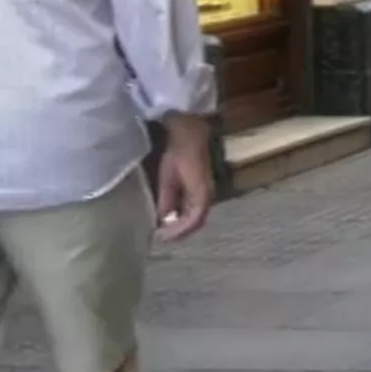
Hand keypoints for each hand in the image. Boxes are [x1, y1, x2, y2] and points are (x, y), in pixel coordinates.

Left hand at [154, 114, 214, 242]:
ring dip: (184, 226)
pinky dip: (186, 217)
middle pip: (198, 221)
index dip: (179, 231)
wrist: (191, 133)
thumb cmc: (178, 153)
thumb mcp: (168, 177)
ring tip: (167, 230)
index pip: (193, 220)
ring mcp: (207, 190)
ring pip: (198, 216)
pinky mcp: (202, 187)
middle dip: (182, 232)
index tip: (163, 237)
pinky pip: (197, 208)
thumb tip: (163, 221)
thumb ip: (167, 200)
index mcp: (201, 193)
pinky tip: (173, 216)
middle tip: (163, 238)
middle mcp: (208, 194)